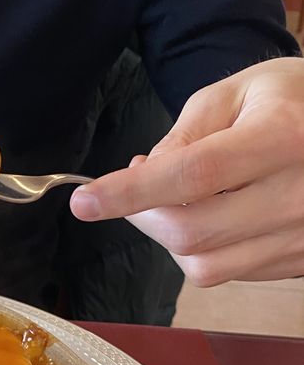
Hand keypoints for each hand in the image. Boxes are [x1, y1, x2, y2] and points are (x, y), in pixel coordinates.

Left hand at [70, 56, 303, 284]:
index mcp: (281, 138)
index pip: (192, 176)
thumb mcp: (238, 92)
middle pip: (190, 232)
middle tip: (136, 187)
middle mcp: (297, 193)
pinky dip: (204, 248)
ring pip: (205, 266)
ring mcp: (302, 235)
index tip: (83, 202)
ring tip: (177, 199)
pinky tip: (214, 214)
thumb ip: (184, 135)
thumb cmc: (292, 100)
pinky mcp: (298, 262)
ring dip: (170, 238)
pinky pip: (229, 272)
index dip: (131, 193)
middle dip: (142, 216)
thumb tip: (144, 176)